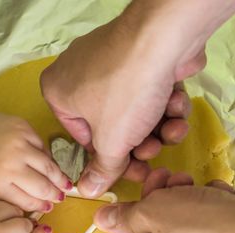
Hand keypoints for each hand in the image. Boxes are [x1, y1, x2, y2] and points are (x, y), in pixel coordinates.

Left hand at [0, 107, 72, 211]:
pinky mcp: (24, 128)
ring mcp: (19, 144)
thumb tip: (36, 201)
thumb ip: (9, 195)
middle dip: (55, 194)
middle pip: (42, 185)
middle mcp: (11, 164)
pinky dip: (47, 156)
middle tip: (62, 197)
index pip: (29, 200)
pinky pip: (42, 146)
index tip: (48, 207)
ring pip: (48, 165)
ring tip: (65, 184)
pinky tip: (49, 164)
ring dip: (58, 177)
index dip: (41, 206)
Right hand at [41, 0, 234, 197]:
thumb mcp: (111, 141)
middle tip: (154, 152)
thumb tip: (87, 191)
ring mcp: (109, 63)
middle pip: (111, 126)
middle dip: (138, 144)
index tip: (131, 169)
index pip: (82, 139)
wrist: (165, 39)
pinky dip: (164, 102)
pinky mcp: (138, 57)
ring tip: (172, 128)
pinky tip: (176, 103)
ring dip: (157, 126)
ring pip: (133, 110)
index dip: (110, 158)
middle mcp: (78, 74)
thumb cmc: (125, 89)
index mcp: (58, 93)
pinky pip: (147, 90)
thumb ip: (102, 169)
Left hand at [94, 168, 234, 232]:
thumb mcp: (157, 211)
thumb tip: (102, 220)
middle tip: (182, 180)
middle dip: (176, 201)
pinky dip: (226, 221)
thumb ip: (127, 216)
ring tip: (215, 192)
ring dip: (202, 206)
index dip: (147, 206)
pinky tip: (234, 204)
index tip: (158, 182)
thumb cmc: (207, 228)